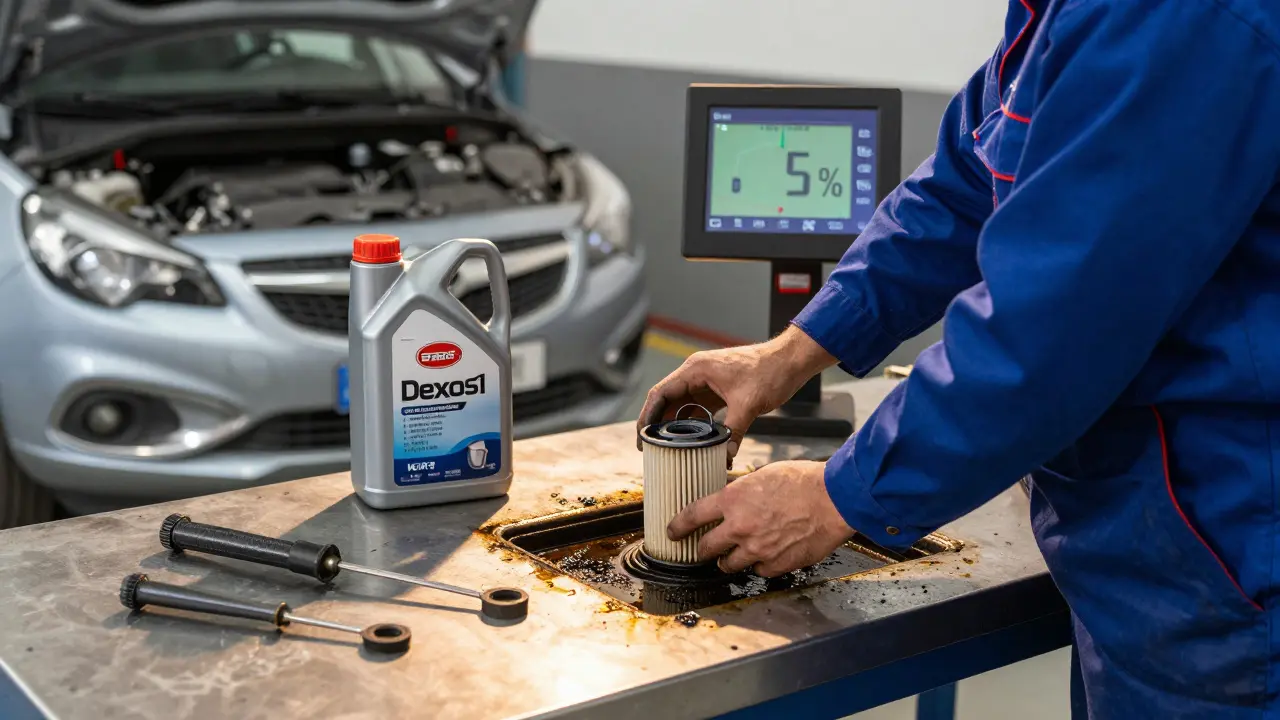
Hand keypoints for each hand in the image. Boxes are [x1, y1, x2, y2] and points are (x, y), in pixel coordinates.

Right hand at [636, 327, 834, 459]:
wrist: (790, 361)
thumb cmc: (770, 371)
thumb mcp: (749, 404)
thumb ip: (733, 431)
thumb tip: (725, 457)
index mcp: (696, 370)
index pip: (660, 393)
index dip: (647, 415)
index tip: (641, 437)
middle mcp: (696, 374)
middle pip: (667, 401)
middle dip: (657, 424)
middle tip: (651, 449)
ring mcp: (706, 382)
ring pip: (682, 407)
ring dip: (675, 426)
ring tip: (668, 449)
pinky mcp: (718, 390)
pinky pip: (699, 409)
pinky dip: (694, 425)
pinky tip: (694, 442)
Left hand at [667, 460, 853, 576]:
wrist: (834, 499)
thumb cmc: (804, 481)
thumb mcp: (763, 475)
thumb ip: (740, 491)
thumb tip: (728, 497)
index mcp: (733, 501)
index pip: (691, 517)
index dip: (677, 526)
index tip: (673, 531)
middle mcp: (740, 528)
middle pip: (706, 548)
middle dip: (702, 549)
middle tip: (704, 548)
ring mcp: (758, 549)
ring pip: (729, 565)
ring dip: (730, 560)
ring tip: (737, 553)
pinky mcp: (777, 563)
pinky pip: (759, 571)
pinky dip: (760, 565)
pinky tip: (767, 554)